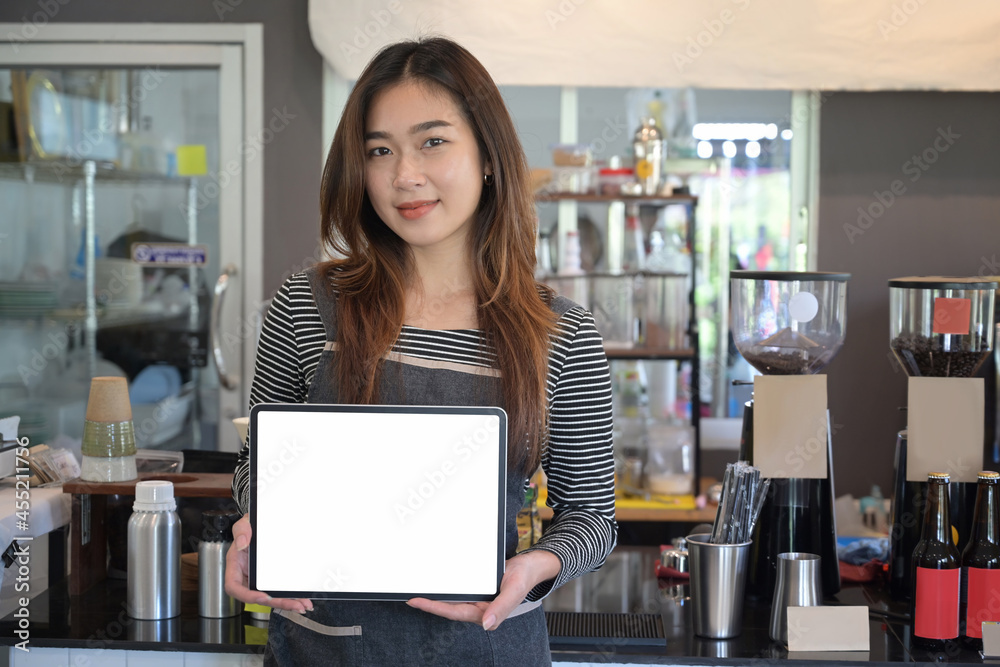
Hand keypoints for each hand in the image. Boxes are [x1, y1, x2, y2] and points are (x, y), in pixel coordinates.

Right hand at [225, 514, 313, 612]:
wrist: (262, 526)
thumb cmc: (250, 528)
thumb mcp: (244, 524)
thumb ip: (241, 530)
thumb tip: (241, 543)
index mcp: (236, 566)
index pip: (234, 587)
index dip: (248, 596)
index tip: (263, 597)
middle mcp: (246, 576)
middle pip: (258, 597)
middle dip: (277, 603)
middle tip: (294, 605)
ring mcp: (258, 579)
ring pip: (271, 597)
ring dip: (287, 602)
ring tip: (303, 605)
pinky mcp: (270, 579)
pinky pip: (278, 591)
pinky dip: (290, 596)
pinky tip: (302, 599)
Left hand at [406, 550, 560, 630]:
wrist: (532, 566)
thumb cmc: (524, 578)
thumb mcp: (514, 591)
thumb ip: (501, 608)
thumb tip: (486, 625)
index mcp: (485, 612)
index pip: (453, 612)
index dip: (434, 607)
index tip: (416, 601)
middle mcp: (479, 607)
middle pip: (448, 607)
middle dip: (429, 603)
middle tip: (409, 596)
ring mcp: (478, 599)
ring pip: (453, 599)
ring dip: (437, 596)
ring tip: (418, 590)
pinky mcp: (479, 590)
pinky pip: (459, 590)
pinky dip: (447, 587)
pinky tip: (439, 583)